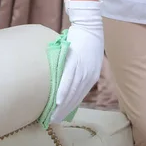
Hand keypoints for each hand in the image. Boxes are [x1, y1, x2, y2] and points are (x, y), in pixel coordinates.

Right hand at [50, 0, 103, 123]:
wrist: (89, 25)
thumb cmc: (85, 41)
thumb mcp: (87, 59)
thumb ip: (79, 70)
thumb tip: (66, 79)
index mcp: (92, 75)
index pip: (81, 94)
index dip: (71, 106)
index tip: (62, 115)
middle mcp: (89, 75)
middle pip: (76, 96)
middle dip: (65, 109)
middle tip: (54, 119)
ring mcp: (83, 69)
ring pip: (72, 90)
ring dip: (62, 104)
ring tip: (53, 114)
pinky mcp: (75, 62)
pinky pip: (68, 79)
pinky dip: (63, 90)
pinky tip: (57, 100)